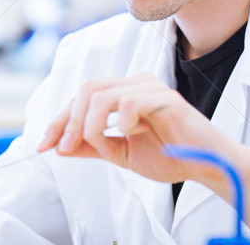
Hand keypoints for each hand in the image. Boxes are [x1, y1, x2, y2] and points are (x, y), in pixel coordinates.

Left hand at [37, 73, 235, 186]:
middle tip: (63, 149)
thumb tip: (60, 147)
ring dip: (91, 126)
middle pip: (87, 88)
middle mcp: (135, 82)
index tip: (44, 144)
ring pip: (102, 94)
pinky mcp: (164, 97)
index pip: (82, 96)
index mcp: (124, 91)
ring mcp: (150, 87)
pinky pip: (128, 103)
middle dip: (69, 121)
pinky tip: (133, 134)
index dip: (60, 119)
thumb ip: (92, 147)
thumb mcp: (120, 153)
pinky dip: (122, 123)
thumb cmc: (168, 155)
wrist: (205, 166)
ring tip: (104, 147)